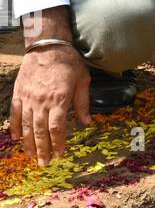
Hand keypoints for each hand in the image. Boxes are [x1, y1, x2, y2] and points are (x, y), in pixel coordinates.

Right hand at [10, 35, 90, 165]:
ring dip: (28, 143)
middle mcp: (42, 101)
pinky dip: (14, 127)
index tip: (59, 154)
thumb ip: (83, 102)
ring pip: (25, 126)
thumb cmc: (69, 61)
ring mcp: (28, 98)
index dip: (58, 143)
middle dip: (42, 149)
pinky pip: (14, 113)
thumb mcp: (83, 79)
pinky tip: (16, 138)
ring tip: (31, 156)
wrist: (47, 44)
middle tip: (44, 163)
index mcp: (59, 99)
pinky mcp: (18, 93)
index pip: (57, 128)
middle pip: (40, 131)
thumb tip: (87, 122)